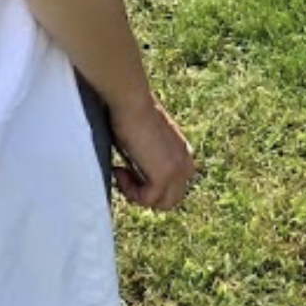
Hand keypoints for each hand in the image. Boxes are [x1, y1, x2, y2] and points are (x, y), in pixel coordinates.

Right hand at [107, 96, 194, 210]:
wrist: (132, 101)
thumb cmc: (132, 114)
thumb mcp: (147, 142)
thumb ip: (150, 160)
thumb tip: (136, 179)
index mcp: (184, 154)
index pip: (174, 188)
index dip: (150, 187)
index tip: (129, 171)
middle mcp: (186, 164)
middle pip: (170, 200)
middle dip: (146, 195)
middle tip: (125, 178)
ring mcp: (178, 171)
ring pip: (161, 204)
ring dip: (137, 195)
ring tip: (121, 173)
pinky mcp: (165, 176)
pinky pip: (147, 200)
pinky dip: (129, 191)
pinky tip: (119, 169)